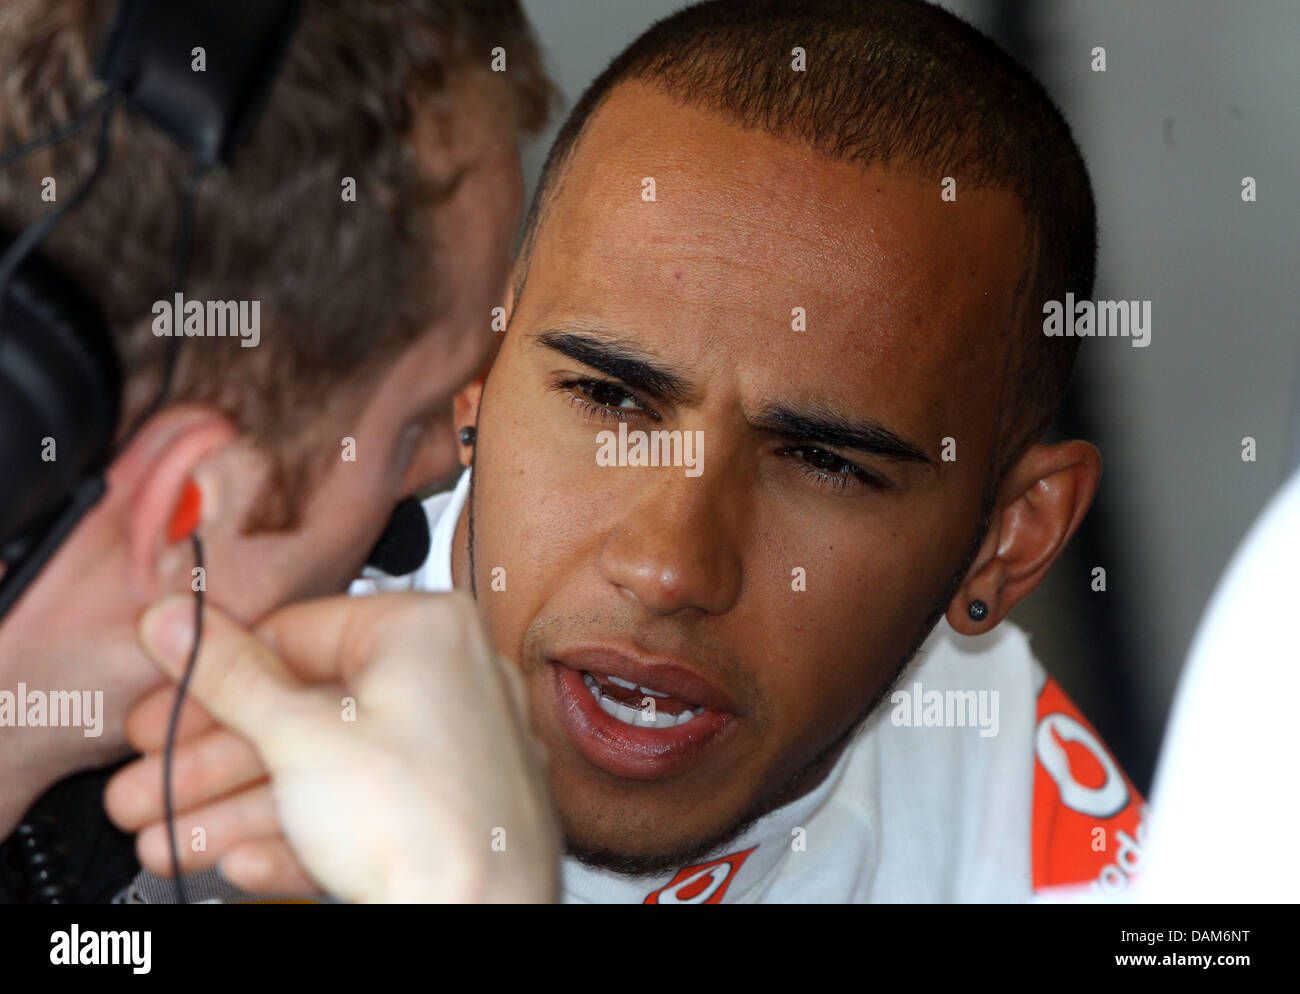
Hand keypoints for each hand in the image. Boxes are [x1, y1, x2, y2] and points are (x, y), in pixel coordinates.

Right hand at [105, 592, 558, 902]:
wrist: (482, 924)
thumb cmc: (426, 826)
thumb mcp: (298, 738)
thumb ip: (227, 677)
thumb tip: (177, 622)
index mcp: (424, 633)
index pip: (294, 635)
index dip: (211, 679)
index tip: (158, 708)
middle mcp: (448, 681)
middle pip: (302, 711)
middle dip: (211, 762)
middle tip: (149, 783)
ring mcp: (452, 752)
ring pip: (323, 769)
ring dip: (236, 809)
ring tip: (171, 839)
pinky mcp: (447, 814)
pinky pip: (359, 812)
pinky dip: (296, 834)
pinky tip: (242, 861)